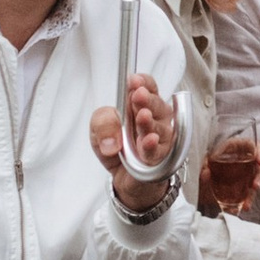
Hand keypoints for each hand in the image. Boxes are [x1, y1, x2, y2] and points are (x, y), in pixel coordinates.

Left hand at [90, 73, 180, 214]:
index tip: (134, 80)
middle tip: (137, 95)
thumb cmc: (116, 148)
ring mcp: (161, 138)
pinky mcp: (161, 158)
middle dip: (147, 99)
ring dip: (150, 122)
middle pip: (156, 104)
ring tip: (142, 116)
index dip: (143, 82)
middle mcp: (155, 118)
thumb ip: (102, 124)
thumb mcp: (98, 133)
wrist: (124, 179)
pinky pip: (158, 151)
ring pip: (160, 127)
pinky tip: (149, 140)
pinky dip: (153, 146)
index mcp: (140, 105)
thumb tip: (111, 138)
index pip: (148, 87)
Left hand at [198, 131, 259, 217]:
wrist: (197, 181)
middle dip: (259, 177)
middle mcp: (241, 160)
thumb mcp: (200, 163)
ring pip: (253, 182)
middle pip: (257, 166)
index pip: (252, 146)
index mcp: (234, 148)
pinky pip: (248, 193)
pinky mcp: (242, 187)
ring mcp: (243, 174)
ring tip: (246, 204)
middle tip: (255, 186)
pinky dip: (246, 200)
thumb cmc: (202, 165)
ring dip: (252, 194)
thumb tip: (205, 172)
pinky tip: (242, 206)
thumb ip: (202, 166)